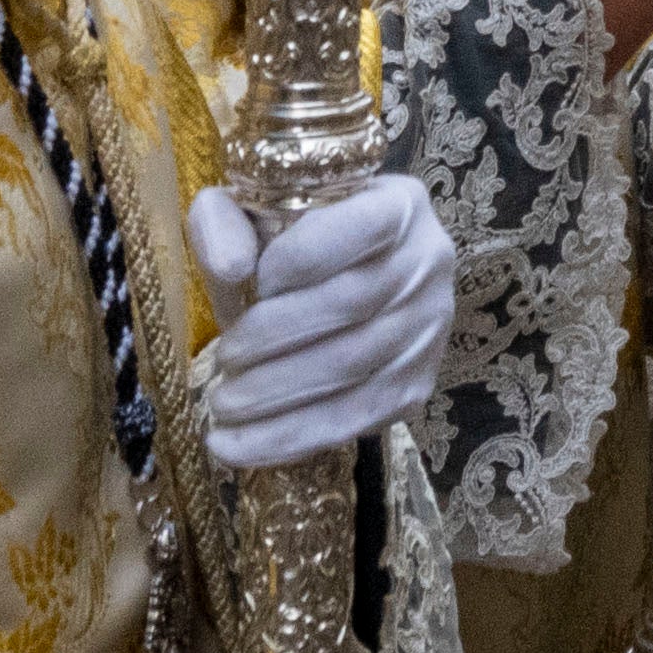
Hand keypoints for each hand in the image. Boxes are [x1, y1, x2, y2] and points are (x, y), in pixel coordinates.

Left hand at [188, 172, 458, 474]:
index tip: (249, 278)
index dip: (301, 256)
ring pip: (354, 370)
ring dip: (278, 395)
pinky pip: (355, 420)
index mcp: (400, 206)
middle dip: (277, 338)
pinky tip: (237, 445)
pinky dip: (290, 437)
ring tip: (222, 404)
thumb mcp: (251, 212)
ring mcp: (430, 331)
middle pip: (355, 305)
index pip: (361, 228)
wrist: (343, 280)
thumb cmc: (291, 241)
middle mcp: (429, 264)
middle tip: (223, 358)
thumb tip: (231, 269)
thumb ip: (225, 223)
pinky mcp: (416, 387)